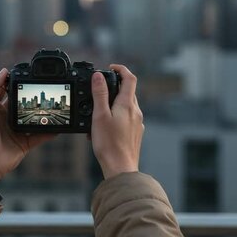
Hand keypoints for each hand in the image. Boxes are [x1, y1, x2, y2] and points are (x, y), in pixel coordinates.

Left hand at [0, 69, 55, 185]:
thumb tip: (4, 71)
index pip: (7, 92)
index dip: (15, 84)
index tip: (27, 76)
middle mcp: (7, 118)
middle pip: (22, 104)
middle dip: (31, 98)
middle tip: (44, 89)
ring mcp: (17, 130)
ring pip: (33, 119)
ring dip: (42, 114)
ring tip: (53, 105)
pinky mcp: (25, 142)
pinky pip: (41, 135)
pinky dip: (49, 131)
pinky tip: (58, 125)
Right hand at [90, 64, 143, 178]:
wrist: (120, 168)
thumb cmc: (109, 144)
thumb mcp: (99, 116)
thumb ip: (99, 94)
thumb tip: (99, 76)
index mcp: (127, 105)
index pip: (130, 78)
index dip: (121, 69)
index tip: (111, 68)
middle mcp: (136, 112)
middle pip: (128, 92)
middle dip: (114, 88)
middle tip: (100, 91)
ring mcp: (137, 123)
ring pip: (127, 106)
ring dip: (114, 104)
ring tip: (98, 114)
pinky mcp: (135, 133)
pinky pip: (127, 119)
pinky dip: (116, 117)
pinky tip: (105, 128)